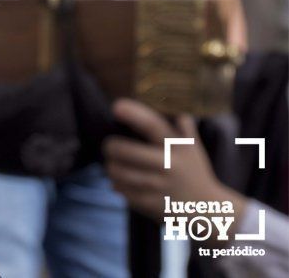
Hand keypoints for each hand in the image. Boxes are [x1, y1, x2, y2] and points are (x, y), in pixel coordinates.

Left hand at [103, 99, 245, 222]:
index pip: (153, 126)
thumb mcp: (194, 150)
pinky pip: (123, 192)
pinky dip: (117, 186)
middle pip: (126, 151)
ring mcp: (159, 187)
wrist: (209, 211)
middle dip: (110, 147)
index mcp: (178, 148)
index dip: (134, 114)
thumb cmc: (195, 174)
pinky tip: (120, 183)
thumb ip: (184, 129)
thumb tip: (178, 112)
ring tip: (112, 165)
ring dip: (111, 168)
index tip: (116, 106)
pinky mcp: (152, 204)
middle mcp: (169, 166)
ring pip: (120, 173)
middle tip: (109, 146)